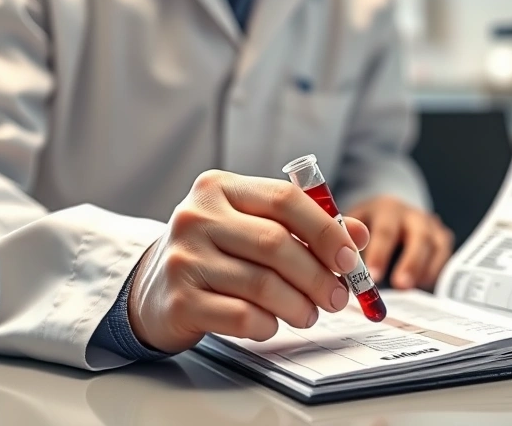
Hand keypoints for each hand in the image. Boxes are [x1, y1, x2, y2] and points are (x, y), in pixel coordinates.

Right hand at [127, 170, 369, 353]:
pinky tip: (272, 323)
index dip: (325, 231)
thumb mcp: (256, 227)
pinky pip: (240, 316)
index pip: (285, 199)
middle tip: (339, 297)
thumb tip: (358, 236)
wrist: (154, 289)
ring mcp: (183, 258)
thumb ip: (306, 226)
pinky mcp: (179, 300)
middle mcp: (197, 216)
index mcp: (220, 187)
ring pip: (262, 284)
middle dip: (318, 276)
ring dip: (298, 305)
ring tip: (309, 314)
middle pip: (276, 244)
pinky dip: (267, 323)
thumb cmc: (218, 253)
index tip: (351, 259)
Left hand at [348, 196, 453, 290]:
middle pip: (419, 236)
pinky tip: (422, 285)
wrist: (388, 211)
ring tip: (409, 289)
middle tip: (400, 285)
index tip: (373, 276)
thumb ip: (347, 245)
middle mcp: (412, 215)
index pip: (386, 229)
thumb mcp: (352, 226)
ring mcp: (430, 226)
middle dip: (411, 262)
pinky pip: (444, 255)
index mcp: (386, 209)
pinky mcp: (442, 238)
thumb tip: (339, 277)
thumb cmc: (365, 226)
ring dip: (424, 269)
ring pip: (436, 245)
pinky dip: (436, 271)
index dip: (380, 253)